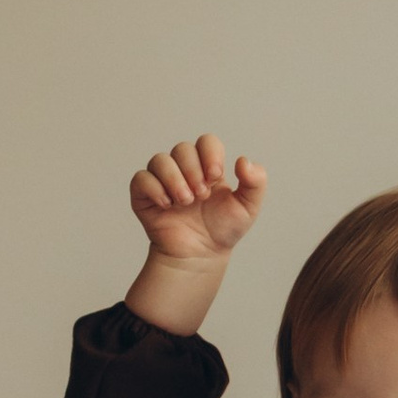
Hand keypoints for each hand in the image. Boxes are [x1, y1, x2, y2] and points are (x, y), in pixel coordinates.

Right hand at [129, 133, 266, 270]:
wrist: (201, 256)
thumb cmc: (222, 230)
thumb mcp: (248, 207)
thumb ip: (256, 182)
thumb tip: (243, 160)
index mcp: (208, 167)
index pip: (206, 142)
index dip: (210, 154)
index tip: (215, 176)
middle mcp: (184, 170)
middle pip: (182, 148)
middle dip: (193, 171)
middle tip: (201, 195)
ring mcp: (162, 182)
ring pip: (160, 160)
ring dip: (174, 179)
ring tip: (185, 201)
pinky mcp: (144, 196)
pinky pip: (141, 179)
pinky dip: (154, 189)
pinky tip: (167, 205)